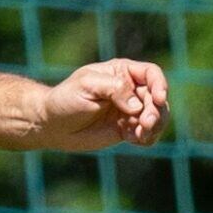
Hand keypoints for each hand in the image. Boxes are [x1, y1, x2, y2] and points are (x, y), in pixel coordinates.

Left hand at [37, 59, 168, 149]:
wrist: (53, 125)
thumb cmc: (66, 99)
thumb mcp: (87, 86)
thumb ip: (114, 89)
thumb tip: (137, 105)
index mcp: (122, 72)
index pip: (152, 74)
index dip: (160, 85)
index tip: (158, 99)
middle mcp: (130, 90)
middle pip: (157, 98)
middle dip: (155, 111)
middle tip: (145, 124)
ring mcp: (130, 110)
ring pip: (157, 117)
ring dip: (155, 126)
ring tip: (141, 135)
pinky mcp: (127, 129)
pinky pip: (148, 134)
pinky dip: (147, 138)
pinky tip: (135, 140)